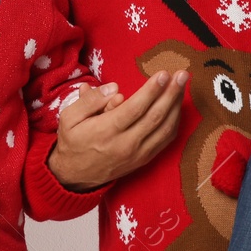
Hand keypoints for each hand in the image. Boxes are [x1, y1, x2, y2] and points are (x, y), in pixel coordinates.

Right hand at [47, 71, 185, 190]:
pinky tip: (177, 107)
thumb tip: (114, 89)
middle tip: (182, 74)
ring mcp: (138, 154)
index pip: (135, 108)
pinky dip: (175, 122)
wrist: (74, 176)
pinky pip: (165, 140)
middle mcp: (126, 144)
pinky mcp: (144, 159)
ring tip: (182, 85)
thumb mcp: (69, 118)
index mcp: (106, 131)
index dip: (152, 90)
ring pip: (165, 129)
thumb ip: (90, 101)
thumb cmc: (73, 141)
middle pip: (155, 116)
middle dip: (171, 93)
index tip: (163, 74)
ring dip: (177, 106)